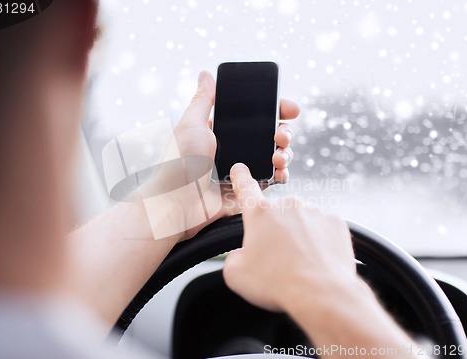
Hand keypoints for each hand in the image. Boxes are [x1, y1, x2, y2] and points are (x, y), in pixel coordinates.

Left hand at [172, 71, 298, 239]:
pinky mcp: (249, 189)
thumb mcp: (191, 124)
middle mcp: (236, 149)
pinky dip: (283, 173)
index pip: (255, 116)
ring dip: (286, 152)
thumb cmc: (179, 163)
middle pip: (271, 134)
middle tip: (282, 135)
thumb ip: (203, 100)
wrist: (178, 204)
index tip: (288, 108)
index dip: (275, 110)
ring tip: (280, 154)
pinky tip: (280, 170)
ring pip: (277, 156)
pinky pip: (274, 179)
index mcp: (222, 131)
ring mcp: (244, 169)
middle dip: (284, 131)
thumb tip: (206, 74)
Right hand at [223, 163, 357, 312]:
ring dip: (297, 236)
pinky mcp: (335, 222)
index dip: (240, 177)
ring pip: (300, 221)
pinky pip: (322, 228)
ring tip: (299, 263)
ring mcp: (314, 212)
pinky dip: (318, 241)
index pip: (245, 188)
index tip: (240, 169)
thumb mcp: (236, 274)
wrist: (322, 294)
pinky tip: (316, 259)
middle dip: (274, 232)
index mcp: (260, 214)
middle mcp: (287, 206)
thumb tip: (242, 254)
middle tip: (277, 259)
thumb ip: (233, 256)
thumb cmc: (277, 283)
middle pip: (276, 215)